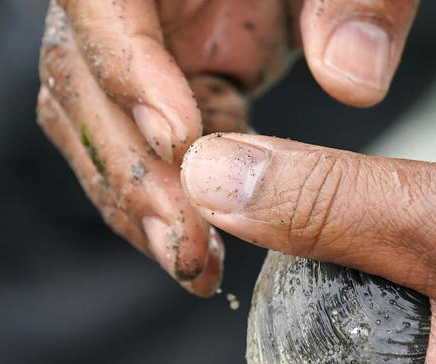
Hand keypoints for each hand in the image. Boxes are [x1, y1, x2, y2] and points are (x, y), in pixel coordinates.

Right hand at [36, 0, 418, 294]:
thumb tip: (353, 79)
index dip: (129, 69)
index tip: (181, 141)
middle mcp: (131, 0)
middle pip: (82, 77)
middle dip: (130, 168)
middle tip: (186, 243)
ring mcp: (146, 45)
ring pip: (98, 124)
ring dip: (139, 203)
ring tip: (192, 265)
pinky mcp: (172, 83)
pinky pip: (147, 147)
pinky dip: (170, 200)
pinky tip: (200, 249)